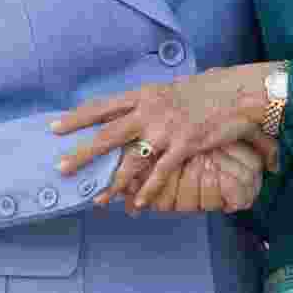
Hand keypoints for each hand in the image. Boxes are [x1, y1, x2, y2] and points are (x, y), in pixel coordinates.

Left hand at [53, 64, 280, 206]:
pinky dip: (148, 190)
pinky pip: (161, 172)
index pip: (103, 106)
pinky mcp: (184, 145)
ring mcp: (166, 129)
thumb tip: (137, 111)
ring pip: (132, 159)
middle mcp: (150, 111)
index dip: (78, 118)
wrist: (237, 92)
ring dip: (113, 181)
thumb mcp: (171, 89)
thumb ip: (152, 102)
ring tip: (97, 198)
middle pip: (108, 134)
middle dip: (83, 153)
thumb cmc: (207, 89)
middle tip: (61, 167)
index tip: (56, 127)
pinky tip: (137, 203)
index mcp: (144, 95)